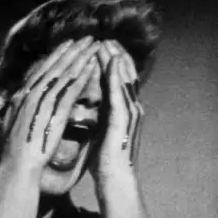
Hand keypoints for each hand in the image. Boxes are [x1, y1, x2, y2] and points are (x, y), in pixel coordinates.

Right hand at [0, 37, 100, 176]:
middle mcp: (30, 95)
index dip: (56, 56)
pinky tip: (93, 65)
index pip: (41, 71)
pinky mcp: (53, 112)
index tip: (68, 45)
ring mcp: (42, 102)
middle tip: (86, 37)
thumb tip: (21, 102)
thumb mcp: (13, 126)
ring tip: (93, 44)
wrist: (16, 168)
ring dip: (80, 57)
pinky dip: (82, 75)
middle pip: (54, 67)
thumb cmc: (15, 154)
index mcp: (21, 98)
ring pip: (64, 74)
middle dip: (71, 50)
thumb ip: (20, 111)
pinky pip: (71, 89)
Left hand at [91, 40, 143, 183]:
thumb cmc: (105, 162)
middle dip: (116, 55)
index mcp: (122, 111)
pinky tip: (113, 60)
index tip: (103, 48)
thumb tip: (87, 107)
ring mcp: (129, 112)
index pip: (119, 81)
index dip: (112, 63)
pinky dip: (117, 74)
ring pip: (124, 78)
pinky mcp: (123, 118)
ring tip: (108, 42)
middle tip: (107, 38)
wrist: (114, 179)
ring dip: (116, 58)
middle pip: (125, 75)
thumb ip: (98, 117)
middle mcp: (130, 108)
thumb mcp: (100, 132)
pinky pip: (120, 91)